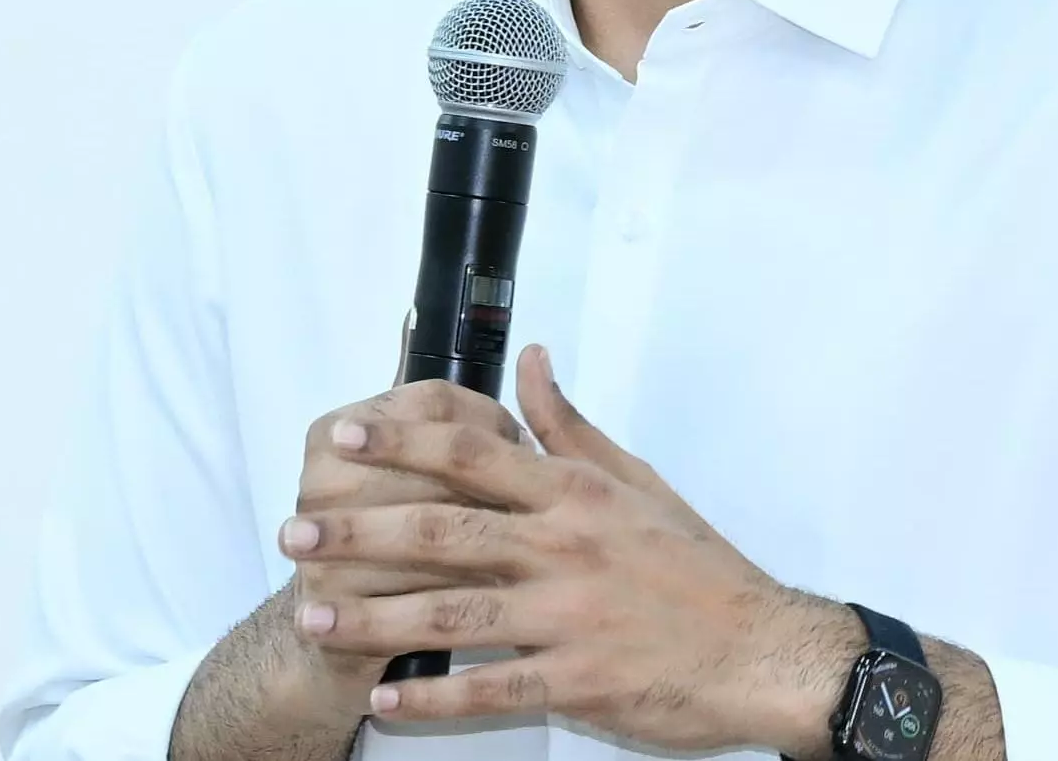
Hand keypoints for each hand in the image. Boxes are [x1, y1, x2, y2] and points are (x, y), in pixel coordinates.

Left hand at [284, 344, 859, 754]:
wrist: (763, 650)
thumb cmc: (696, 566)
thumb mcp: (639, 482)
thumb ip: (570, 427)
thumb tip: (528, 360)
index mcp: (576, 495)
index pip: (472, 455)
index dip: (400, 442)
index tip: (340, 436)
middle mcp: (566, 548)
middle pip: (444, 530)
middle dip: (359, 531)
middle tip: (294, 532)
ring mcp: (571, 617)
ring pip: (453, 613)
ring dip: (375, 615)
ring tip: (311, 615)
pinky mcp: (580, 681)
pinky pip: (493, 690)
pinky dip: (435, 697)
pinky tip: (385, 696)